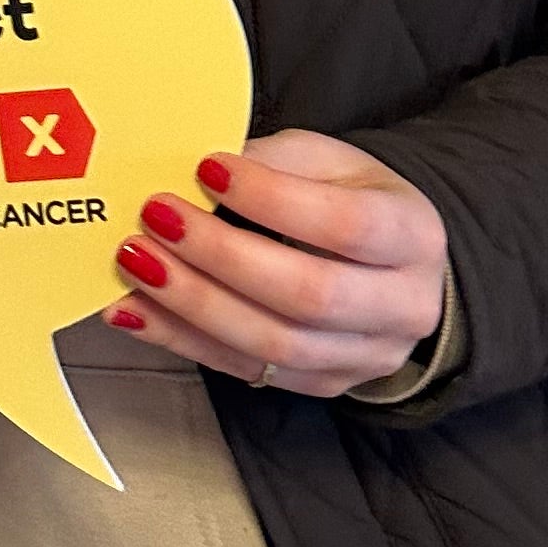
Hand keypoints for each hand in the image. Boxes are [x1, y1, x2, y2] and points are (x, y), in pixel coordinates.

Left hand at [106, 130, 447, 399]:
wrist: (389, 267)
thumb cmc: (351, 200)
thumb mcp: (330, 161)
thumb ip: (275, 161)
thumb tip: (199, 171)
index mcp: (412, 235)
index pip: (343, 225)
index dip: (271, 199)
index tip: (206, 168)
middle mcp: (402, 307)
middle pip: (307, 295)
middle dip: (221, 257)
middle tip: (157, 218)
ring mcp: (364, 357)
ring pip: (273, 344)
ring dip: (192, 304)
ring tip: (136, 262)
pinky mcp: (320, 385)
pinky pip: (244, 369)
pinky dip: (182, 339)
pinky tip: (135, 309)